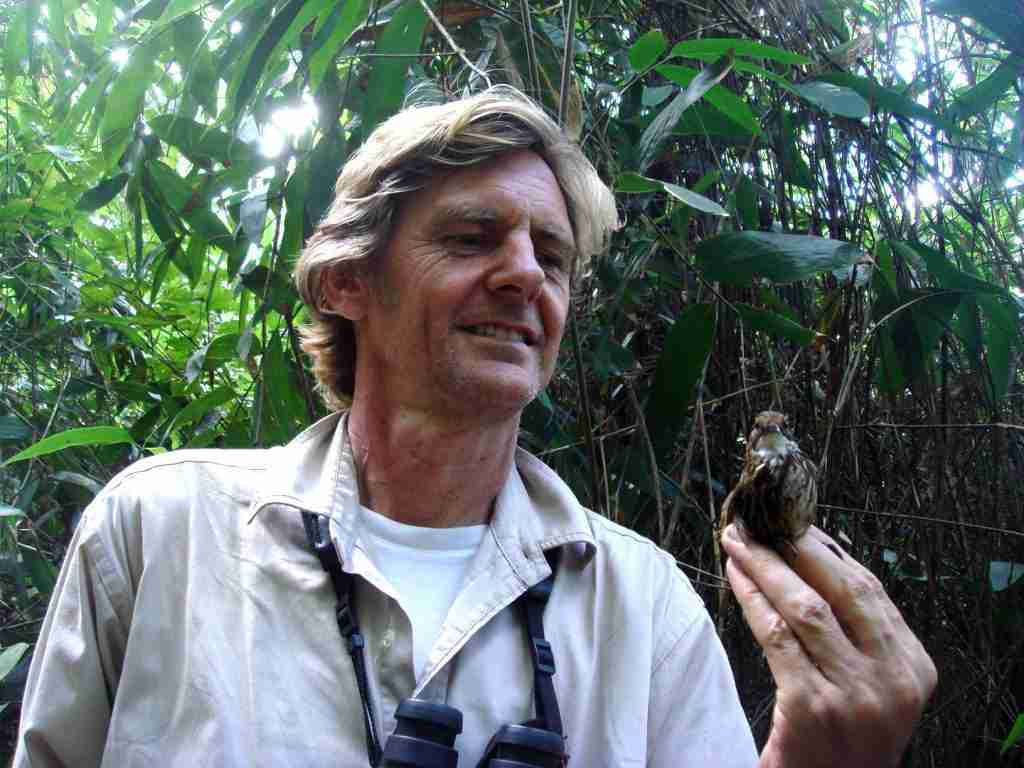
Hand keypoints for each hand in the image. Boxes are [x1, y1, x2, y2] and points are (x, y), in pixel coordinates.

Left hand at [720, 523, 936, 767]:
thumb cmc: (841, 739)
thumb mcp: (872, 686)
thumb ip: (857, 633)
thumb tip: (813, 558)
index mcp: (914, 668)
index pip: (870, 589)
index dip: (827, 549)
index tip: (794, 523)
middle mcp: (893, 680)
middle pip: (841, 589)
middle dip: (795, 546)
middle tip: (759, 520)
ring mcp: (854, 694)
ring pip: (804, 606)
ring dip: (765, 565)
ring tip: (738, 540)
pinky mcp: (812, 707)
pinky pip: (775, 634)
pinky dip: (751, 598)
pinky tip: (735, 576)